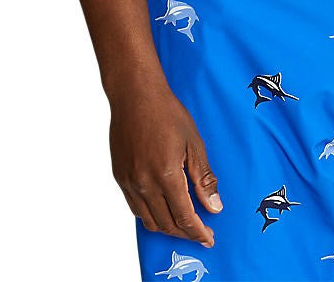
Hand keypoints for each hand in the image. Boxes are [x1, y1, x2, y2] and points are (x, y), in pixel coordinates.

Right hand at [108, 78, 222, 246]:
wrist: (135, 95)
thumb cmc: (167, 113)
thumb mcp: (194, 143)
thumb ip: (203, 178)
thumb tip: (214, 206)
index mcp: (166, 174)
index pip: (184, 216)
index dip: (198, 232)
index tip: (209, 238)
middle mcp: (144, 183)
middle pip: (167, 223)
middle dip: (186, 233)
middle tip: (201, 233)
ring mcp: (129, 181)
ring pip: (149, 220)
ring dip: (168, 227)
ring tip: (184, 224)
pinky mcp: (119, 176)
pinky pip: (135, 207)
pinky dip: (150, 215)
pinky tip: (163, 209)